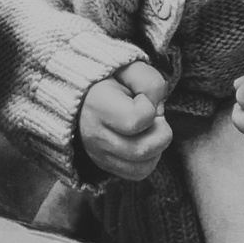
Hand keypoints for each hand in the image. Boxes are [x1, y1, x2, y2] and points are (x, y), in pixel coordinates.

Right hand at [78, 60, 170, 180]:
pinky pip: (138, 173)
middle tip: (152, 116)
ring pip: (144, 166)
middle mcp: (95, 136)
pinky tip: (143, 140)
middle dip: (160, 131)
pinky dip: (149, 160)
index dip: (149, 107)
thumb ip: (149, 81)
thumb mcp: (130, 68)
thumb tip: (158, 108)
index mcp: (97, 106)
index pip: (138, 119)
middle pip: (144, 150)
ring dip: (156, 147)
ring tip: (146, 129)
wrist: (84, 95)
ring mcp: (98, 155)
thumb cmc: (111, 80)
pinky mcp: (105, 166)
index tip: (140, 98)